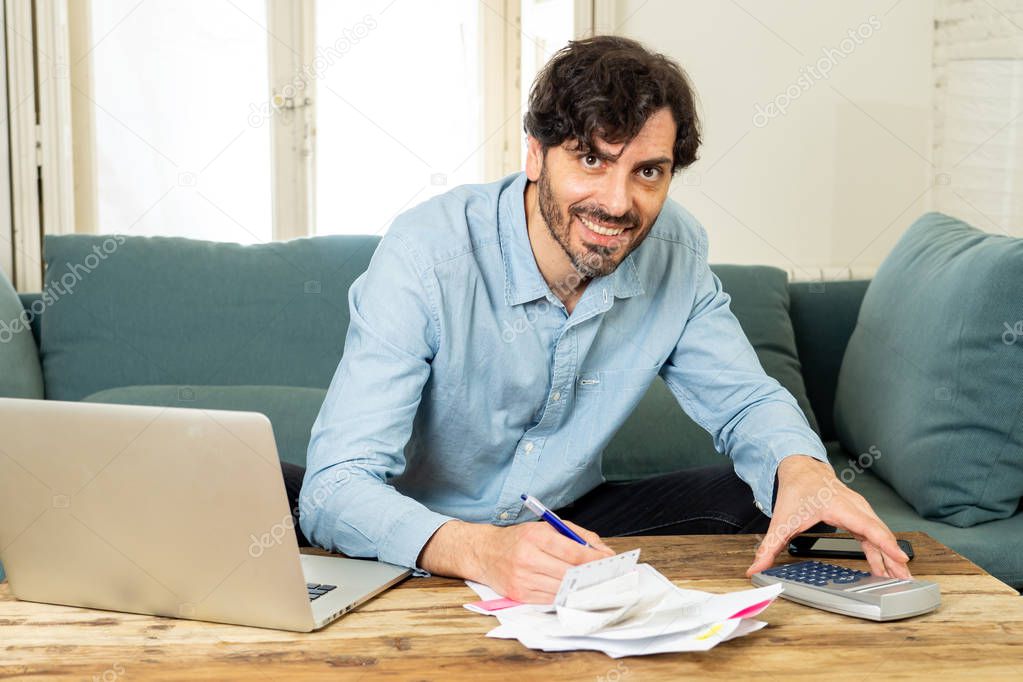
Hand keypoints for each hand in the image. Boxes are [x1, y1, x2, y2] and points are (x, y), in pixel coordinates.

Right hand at [476, 520, 613, 602]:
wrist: (484, 552)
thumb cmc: (520, 538)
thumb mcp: (547, 527)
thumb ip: (578, 536)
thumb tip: (604, 553)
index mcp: (536, 536)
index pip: (573, 552)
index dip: (595, 560)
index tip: (611, 563)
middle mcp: (527, 557)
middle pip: (569, 573)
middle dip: (591, 576)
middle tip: (608, 577)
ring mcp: (522, 578)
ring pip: (561, 589)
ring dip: (580, 589)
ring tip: (594, 585)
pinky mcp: (518, 595)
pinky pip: (549, 599)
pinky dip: (564, 596)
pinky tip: (573, 592)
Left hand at [745, 455, 910, 579]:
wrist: (802, 470)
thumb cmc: (796, 491)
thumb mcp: (781, 521)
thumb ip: (768, 547)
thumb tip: (755, 568)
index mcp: (837, 506)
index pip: (866, 526)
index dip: (884, 544)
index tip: (900, 559)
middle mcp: (854, 506)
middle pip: (879, 532)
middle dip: (893, 556)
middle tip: (905, 580)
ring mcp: (860, 509)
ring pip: (879, 533)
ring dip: (891, 555)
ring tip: (900, 578)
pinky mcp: (860, 514)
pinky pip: (874, 533)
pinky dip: (882, 548)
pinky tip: (885, 566)